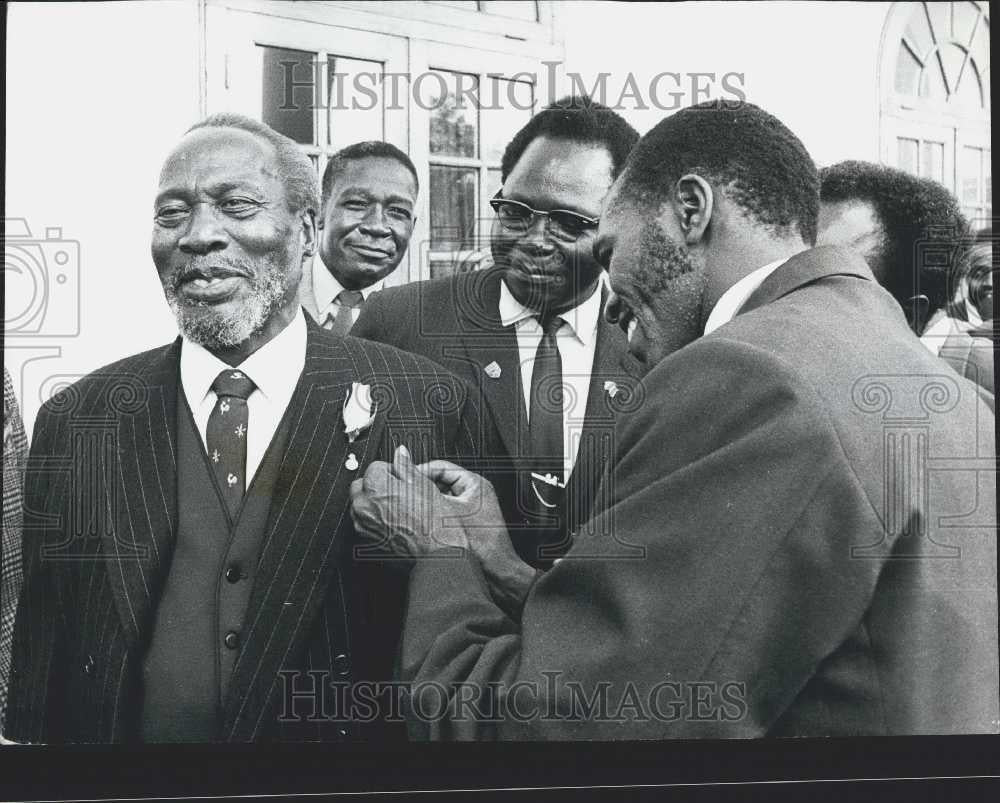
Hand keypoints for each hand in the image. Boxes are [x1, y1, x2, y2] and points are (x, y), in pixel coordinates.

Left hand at [349, 445, 468, 569]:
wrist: (436, 553)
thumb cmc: (432, 523)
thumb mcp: (423, 484)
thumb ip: (406, 465)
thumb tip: (401, 453)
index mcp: (375, 487)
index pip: (376, 466)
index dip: (393, 471)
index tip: (402, 479)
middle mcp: (363, 506)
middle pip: (363, 484)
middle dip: (378, 485)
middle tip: (400, 492)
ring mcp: (362, 525)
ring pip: (362, 504)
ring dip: (375, 503)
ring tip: (401, 509)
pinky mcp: (365, 540)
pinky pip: (365, 523)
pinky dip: (376, 520)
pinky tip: (396, 523)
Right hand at [417, 459, 538, 613]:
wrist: (495, 571)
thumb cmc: (481, 543)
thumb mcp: (448, 512)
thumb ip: (426, 493)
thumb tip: (408, 478)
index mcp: (474, 482)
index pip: (440, 467)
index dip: (419, 473)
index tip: (404, 481)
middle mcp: (474, 493)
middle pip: (439, 482)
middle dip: (422, 489)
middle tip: (405, 494)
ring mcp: (470, 508)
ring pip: (440, 498)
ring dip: (426, 503)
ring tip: (412, 509)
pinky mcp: (466, 523)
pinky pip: (444, 513)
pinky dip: (432, 516)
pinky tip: (422, 524)